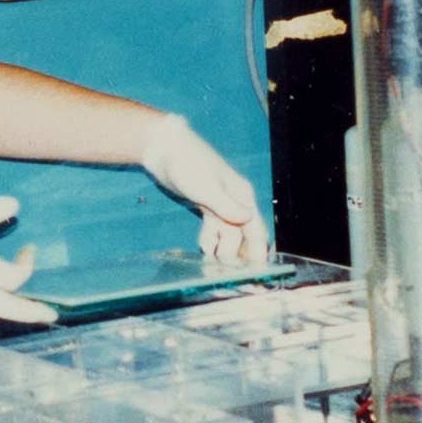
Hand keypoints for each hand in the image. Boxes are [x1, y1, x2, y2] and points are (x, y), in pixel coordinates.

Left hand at [139, 113, 266, 263]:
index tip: (256, 272)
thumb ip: (226, 205)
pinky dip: (211, 239)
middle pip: (244, 235)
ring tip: (214, 266)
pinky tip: (205, 248)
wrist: (163, 148)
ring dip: (224, 249)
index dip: (258, 250)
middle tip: (232, 274)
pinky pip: (213, 228)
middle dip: (240, 255)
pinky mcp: (204, 205)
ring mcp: (219, 204)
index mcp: (241, 195)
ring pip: (228, 233)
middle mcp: (235, 201)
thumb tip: (247, 219)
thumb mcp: (206, 187)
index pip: (256, 228)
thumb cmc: (187, 163)